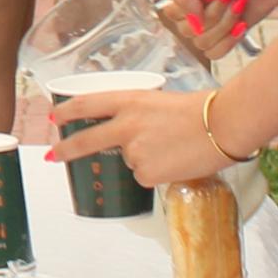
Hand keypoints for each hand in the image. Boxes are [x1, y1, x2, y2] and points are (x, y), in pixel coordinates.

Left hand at [50, 83, 249, 188]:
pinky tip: (176, 161)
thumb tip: (132, 135)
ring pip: (129, 161)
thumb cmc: (202, 109)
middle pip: (85, 140)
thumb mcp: (161, 101)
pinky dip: (157, 173)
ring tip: (173, 148)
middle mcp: (126, 125)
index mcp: (129, 100)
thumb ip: (139, 116)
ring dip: (144, 159)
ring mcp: (134, 151)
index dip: (67, 111)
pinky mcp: (146, 173)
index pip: (87, 104)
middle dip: (65, 149)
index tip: (55, 118)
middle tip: (53, 155)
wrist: (224, 125)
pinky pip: (145, 177)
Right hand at [155, 0, 277, 55]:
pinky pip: (215, 53)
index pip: (168, 10)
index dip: (188, 5)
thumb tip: (192, 25)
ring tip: (238, 3)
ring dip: (223, 24)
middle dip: (211, 13)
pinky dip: (229, 41)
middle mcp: (192, 3)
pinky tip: (241, 24)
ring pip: (201, 42)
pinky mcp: (227, 33)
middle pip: (185, 30)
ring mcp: (210, 20)